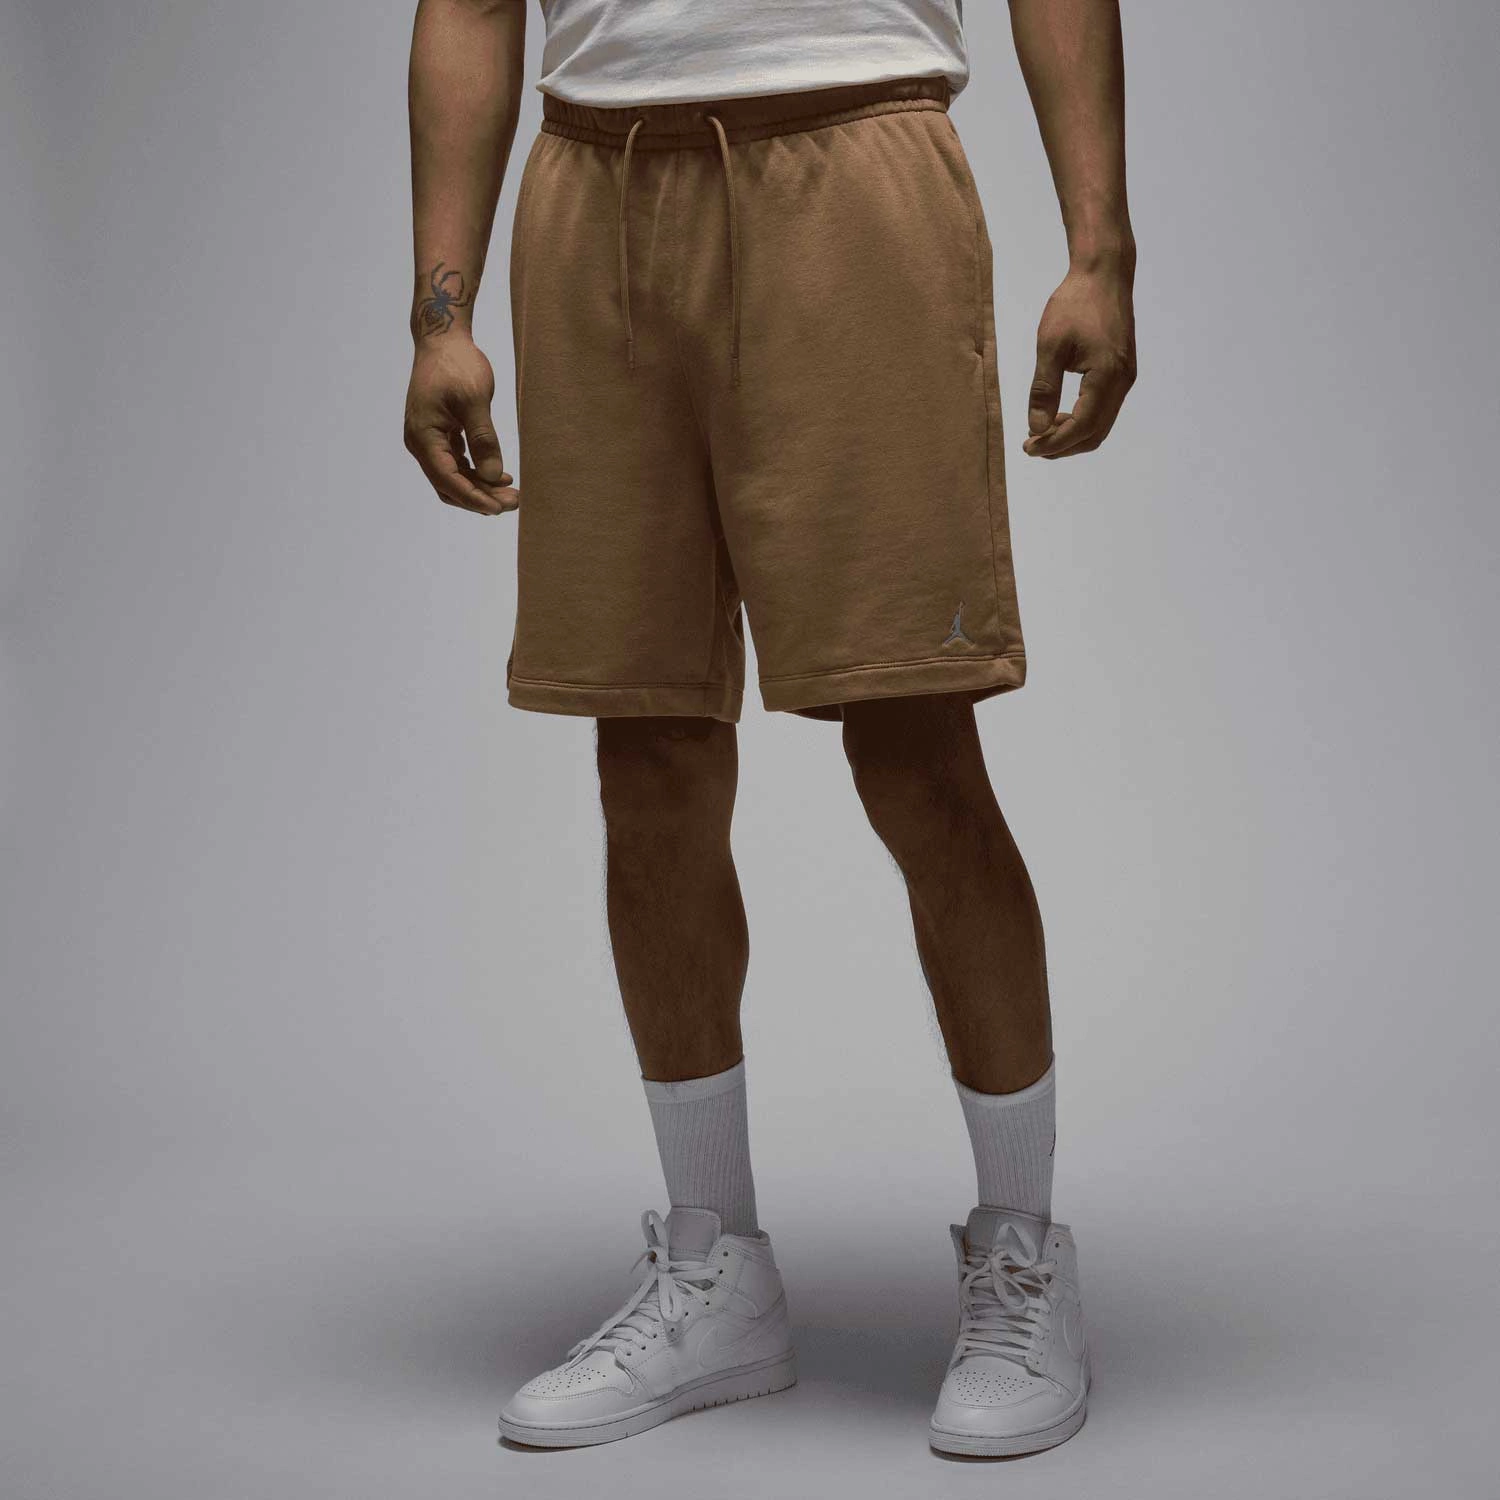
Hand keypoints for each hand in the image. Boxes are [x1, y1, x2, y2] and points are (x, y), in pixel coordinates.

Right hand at [403, 336, 518, 514]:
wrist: (443, 339)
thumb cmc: (456, 364)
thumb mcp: (474, 400)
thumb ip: (483, 439)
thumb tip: (493, 476)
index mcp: (423, 437)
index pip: (447, 480)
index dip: (473, 498)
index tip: (499, 508)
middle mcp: (421, 443)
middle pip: (449, 485)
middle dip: (480, 498)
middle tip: (514, 502)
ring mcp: (429, 440)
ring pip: (454, 477)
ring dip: (481, 488)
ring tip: (512, 493)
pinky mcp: (440, 434)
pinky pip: (456, 464)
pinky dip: (476, 473)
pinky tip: (500, 476)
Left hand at [1023, 264, 1136, 459]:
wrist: (1104, 274)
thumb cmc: (1075, 303)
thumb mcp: (1050, 346)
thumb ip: (1044, 390)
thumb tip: (1037, 428)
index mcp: (1107, 376)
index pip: (1082, 426)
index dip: (1054, 443)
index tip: (1028, 447)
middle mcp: (1122, 382)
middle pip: (1094, 433)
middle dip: (1063, 445)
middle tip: (1032, 445)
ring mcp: (1125, 378)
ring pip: (1100, 424)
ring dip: (1072, 434)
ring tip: (1042, 430)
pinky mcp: (1122, 372)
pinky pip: (1104, 409)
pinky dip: (1082, 420)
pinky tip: (1059, 414)